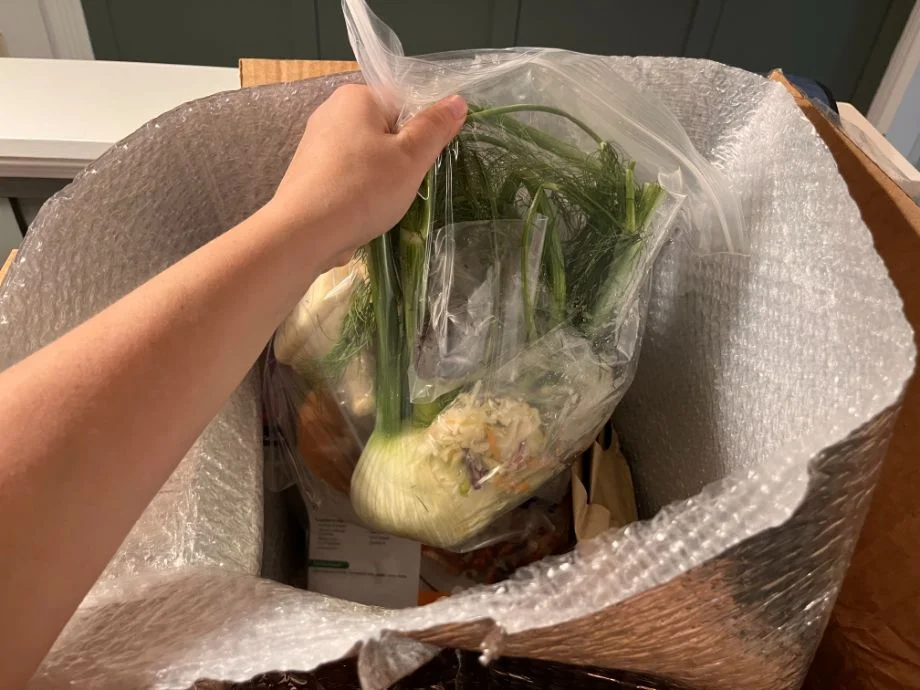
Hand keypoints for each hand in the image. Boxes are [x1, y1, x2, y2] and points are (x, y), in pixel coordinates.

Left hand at [269, 84, 466, 268]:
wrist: (304, 233)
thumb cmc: (363, 189)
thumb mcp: (411, 158)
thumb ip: (435, 127)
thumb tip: (458, 100)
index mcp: (357, 97)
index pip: (405, 101)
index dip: (423, 131)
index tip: (426, 159)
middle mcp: (331, 111)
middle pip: (386, 128)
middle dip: (401, 156)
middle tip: (407, 183)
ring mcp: (316, 143)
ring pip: (368, 154)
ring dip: (382, 176)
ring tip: (384, 201)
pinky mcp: (310, 172)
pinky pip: (348, 173)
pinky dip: (360, 189)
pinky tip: (363, 209)